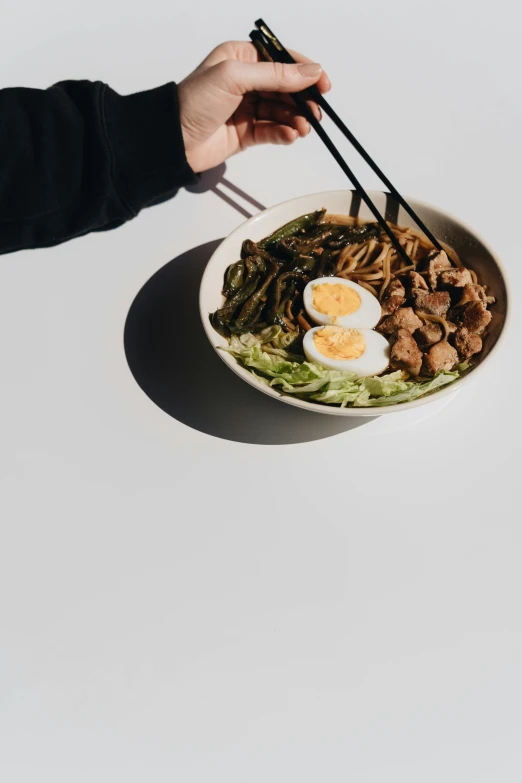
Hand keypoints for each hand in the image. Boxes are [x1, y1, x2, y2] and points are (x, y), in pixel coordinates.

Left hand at [177, 41, 330, 172]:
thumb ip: (274, 75)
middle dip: (302, 100)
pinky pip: (272, 130)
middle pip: (284, 88)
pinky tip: (291, 135)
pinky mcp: (246, 133)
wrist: (173, 140)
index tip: (323, 84)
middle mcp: (245, 82)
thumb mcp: (235, 78)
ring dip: (296, 119)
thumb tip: (311, 72)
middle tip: (316, 113)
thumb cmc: (196, 101)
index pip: (280, 60)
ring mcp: (246, 109)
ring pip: (281, 111)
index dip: (304, 71)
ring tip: (304, 128)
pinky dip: (284, 133)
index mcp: (240, 59)